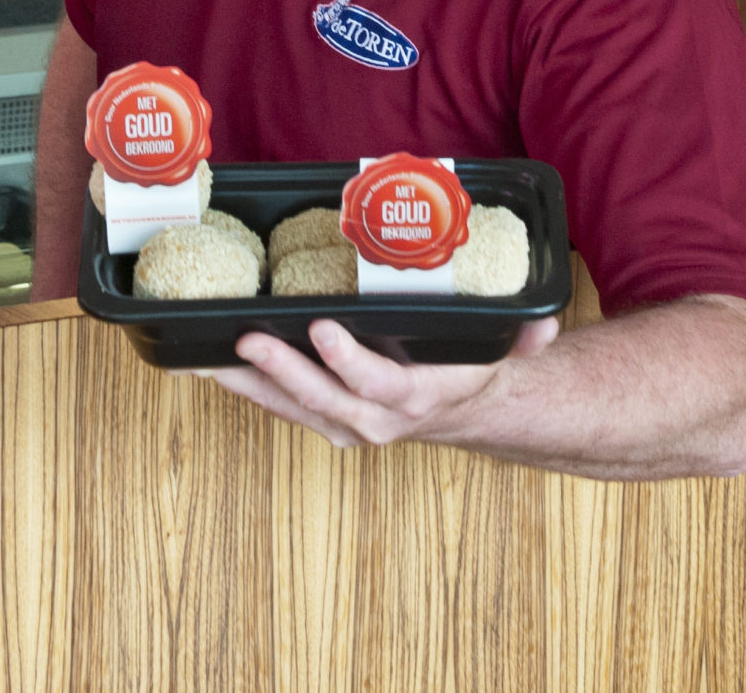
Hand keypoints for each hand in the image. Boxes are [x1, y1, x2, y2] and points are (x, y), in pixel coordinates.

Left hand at [206, 317, 558, 449]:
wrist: (461, 416)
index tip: (321, 328)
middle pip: (322, 399)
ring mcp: (344, 423)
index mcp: (416, 399)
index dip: (348, 360)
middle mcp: (375, 419)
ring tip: (202, 358)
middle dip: (282, 370)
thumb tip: (543, 321)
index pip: (379, 385)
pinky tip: (210, 363)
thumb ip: (525, 338)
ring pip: (289, 406)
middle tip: (248, 337)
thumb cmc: (471, 373)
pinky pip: (278, 404)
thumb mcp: (505, 356)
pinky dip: (244, 386)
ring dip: (246, 383)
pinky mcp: (322, 418)